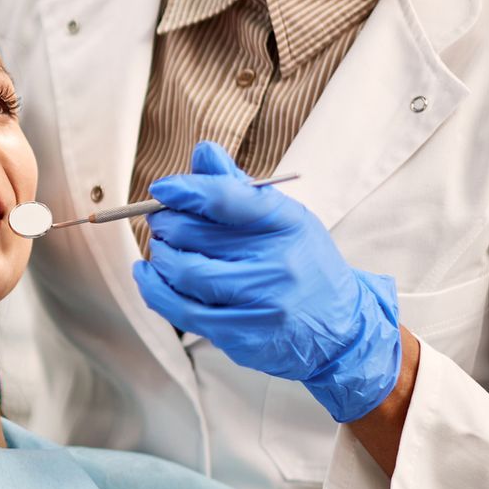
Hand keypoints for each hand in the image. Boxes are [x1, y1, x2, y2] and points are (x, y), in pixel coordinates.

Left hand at [132, 142, 401, 422]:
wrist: (339, 328)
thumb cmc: (302, 263)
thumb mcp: (284, 218)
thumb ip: (238, 189)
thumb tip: (203, 152)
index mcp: (287, 224)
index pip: (225, 198)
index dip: (185, 190)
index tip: (162, 188)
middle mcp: (277, 264)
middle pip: (195, 236)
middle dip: (166, 224)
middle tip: (161, 220)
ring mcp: (260, 304)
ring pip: (184, 273)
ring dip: (160, 256)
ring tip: (162, 247)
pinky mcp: (242, 336)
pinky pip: (183, 311)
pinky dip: (155, 289)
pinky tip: (149, 275)